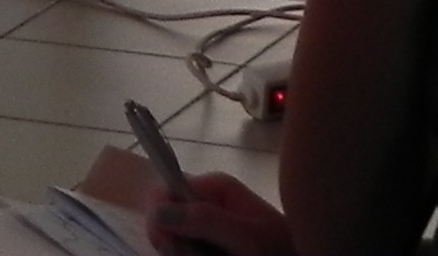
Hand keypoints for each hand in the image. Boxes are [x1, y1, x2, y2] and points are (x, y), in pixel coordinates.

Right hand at [148, 171, 291, 255]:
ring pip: (174, 240)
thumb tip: (157, 210)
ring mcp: (209, 226)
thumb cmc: (280, 253)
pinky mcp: (211, 245)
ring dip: (187, 255)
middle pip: (166, 219)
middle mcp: (208, 202)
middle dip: (176, 243)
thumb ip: (206, 221)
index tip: (168, 246)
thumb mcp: (248, 238)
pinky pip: (187, 250)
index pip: (166, 191)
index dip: (160, 218)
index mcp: (216, 188)